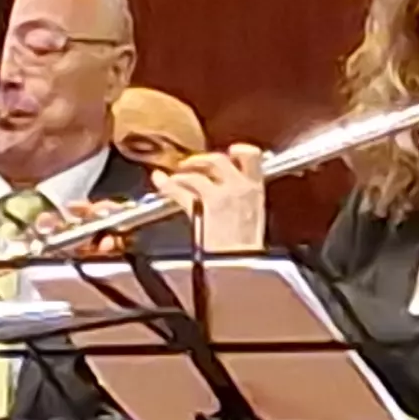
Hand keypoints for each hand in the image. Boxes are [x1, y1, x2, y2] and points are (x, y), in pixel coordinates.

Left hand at [154, 144, 268, 253]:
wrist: (237, 270)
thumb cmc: (243, 252)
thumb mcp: (251, 220)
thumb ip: (240, 199)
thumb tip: (221, 188)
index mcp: (256, 190)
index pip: (252, 156)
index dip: (238, 150)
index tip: (228, 151)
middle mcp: (241, 188)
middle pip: (218, 159)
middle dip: (199, 159)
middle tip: (189, 165)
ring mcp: (222, 196)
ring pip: (196, 173)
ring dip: (181, 174)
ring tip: (175, 178)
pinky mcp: (204, 206)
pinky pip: (181, 188)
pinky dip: (167, 184)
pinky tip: (162, 184)